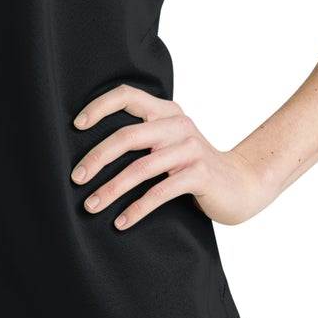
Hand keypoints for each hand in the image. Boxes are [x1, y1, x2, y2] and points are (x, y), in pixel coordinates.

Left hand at [69, 83, 268, 230]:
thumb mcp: (169, 144)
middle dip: (96, 158)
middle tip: (76, 178)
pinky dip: (136, 209)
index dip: (99, 107)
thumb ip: (143, 138)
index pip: (127, 95)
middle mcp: (178, 125)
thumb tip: (91, 152)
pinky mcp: (199, 174)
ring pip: (140, 168)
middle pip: (127, 136)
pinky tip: (120, 222)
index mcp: (167, 111)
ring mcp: (191, 149)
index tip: (76, 126)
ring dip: (111, 189)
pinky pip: (159, 192)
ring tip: (90, 206)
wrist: (241, 185)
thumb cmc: (194, 166)